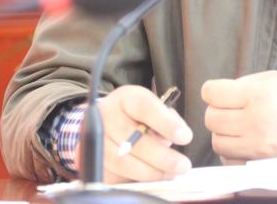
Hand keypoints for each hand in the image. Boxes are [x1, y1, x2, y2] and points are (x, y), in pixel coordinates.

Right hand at [77, 85, 192, 183]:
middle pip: (133, 139)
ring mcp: (94, 139)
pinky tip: (152, 177)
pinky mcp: (91, 160)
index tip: (185, 137)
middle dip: (162, 156)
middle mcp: (105, 116)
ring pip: (123, 161)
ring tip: (171, 174)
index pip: (145, 107)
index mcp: (125, 98)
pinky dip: (136, 180)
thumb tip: (178, 137)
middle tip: (183, 165)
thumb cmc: (135, 115)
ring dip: (151, 172)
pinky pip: (114, 175)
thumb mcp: (152, 107)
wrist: (105, 122)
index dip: (166, 123)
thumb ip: (166, 118)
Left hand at [202, 70, 276, 160]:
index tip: (218, 92)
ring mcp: (258, 146)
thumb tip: (216, 95)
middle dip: (217, 110)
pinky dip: (232, 152)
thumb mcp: (273, 78)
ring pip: (217, 141)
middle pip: (211, 118)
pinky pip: (229, 161)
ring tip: (237, 126)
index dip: (212, 90)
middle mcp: (255, 121)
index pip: (211, 93)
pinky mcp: (261, 164)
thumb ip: (242, 85)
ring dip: (223, 132)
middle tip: (230, 108)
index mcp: (258, 94)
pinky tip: (243, 142)